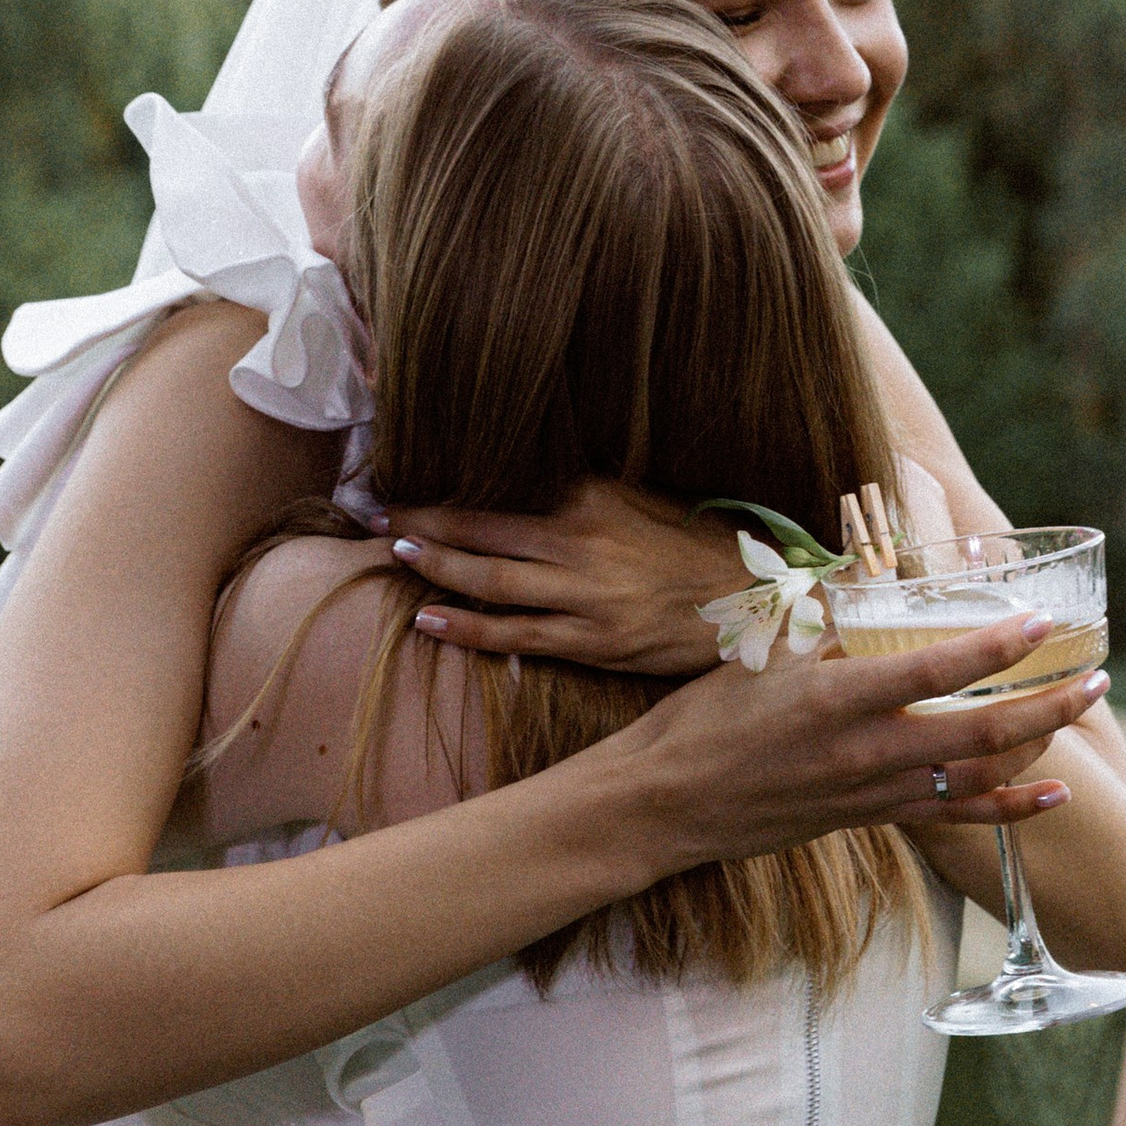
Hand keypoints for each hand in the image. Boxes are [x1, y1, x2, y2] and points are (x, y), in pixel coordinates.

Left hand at [375, 482, 745, 676]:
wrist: (749, 603)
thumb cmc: (693, 548)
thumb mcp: (640, 500)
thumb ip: (583, 493)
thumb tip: (524, 483)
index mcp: (591, 498)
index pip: (502, 491)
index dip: (446, 492)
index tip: (404, 484)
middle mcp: (581, 542)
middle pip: (483, 533)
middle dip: (424, 524)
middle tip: (376, 515)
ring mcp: (585, 596)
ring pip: (491, 583)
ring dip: (436, 569)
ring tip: (397, 555)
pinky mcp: (593, 642)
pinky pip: (517, 636)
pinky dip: (469, 627)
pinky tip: (430, 619)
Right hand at [629, 611, 1107, 870]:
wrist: (666, 805)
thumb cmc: (705, 721)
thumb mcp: (763, 656)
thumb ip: (829, 623)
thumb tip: (871, 579)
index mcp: (836, 699)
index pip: (933, 671)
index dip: (994, 646)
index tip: (1038, 622)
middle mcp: (865, 752)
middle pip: (981, 733)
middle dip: (1048, 703)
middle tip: (1097, 676)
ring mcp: (873, 793)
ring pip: (979, 777)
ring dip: (1038, 743)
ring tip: (1081, 708)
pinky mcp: (872, 819)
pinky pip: (957, 817)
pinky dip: (1011, 807)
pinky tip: (1053, 793)